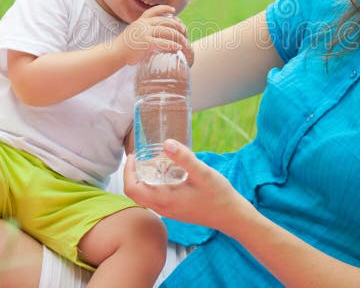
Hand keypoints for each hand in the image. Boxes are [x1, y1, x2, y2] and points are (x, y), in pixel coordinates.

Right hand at [113, 5, 192, 65]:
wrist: (114, 52)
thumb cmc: (125, 46)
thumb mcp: (134, 33)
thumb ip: (144, 30)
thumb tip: (156, 32)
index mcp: (140, 21)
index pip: (154, 11)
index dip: (164, 8)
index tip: (173, 10)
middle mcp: (143, 24)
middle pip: (164, 21)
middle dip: (175, 24)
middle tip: (183, 29)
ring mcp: (144, 32)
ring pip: (165, 31)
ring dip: (176, 35)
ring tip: (183, 40)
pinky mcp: (145, 42)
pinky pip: (162, 42)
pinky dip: (171, 44)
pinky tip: (177, 47)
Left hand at [124, 139, 250, 231]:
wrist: (231, 216)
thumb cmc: (218, 195)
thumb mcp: (202, 173)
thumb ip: (184, 157)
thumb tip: (166, 143)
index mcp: (165, 200)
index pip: (132, 189)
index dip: (127, 172)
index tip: (133, 156)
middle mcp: (163, 208)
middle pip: (135, 193)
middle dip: (132, 174)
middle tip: (139, 156)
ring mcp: (168, 211)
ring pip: (144, 197)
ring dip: (141, 180)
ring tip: (150, 161)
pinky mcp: (175, 210)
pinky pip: (154, 199)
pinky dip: (152, 185)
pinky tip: (165, 173)